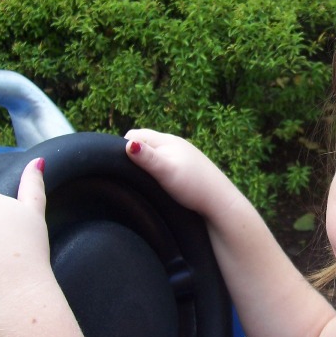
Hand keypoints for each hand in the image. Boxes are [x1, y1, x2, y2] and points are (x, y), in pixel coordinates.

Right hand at [125, 129, 239, 216]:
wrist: (220, 202)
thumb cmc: (192, 185)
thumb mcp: (165, 170)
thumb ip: (147, 157)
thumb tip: (127, 144)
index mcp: (168, 140)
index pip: (136, 135)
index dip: (122, 146)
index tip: (116, 165)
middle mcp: (175, 145)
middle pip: (145, 143)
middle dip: (133, 154)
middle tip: (124, 173)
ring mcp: (183, 156)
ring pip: (156, 154)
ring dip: (145, 163)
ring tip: (138, 179)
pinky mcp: (188, 169)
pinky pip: (165, 164)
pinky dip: (156, 170)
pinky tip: (157, 183)